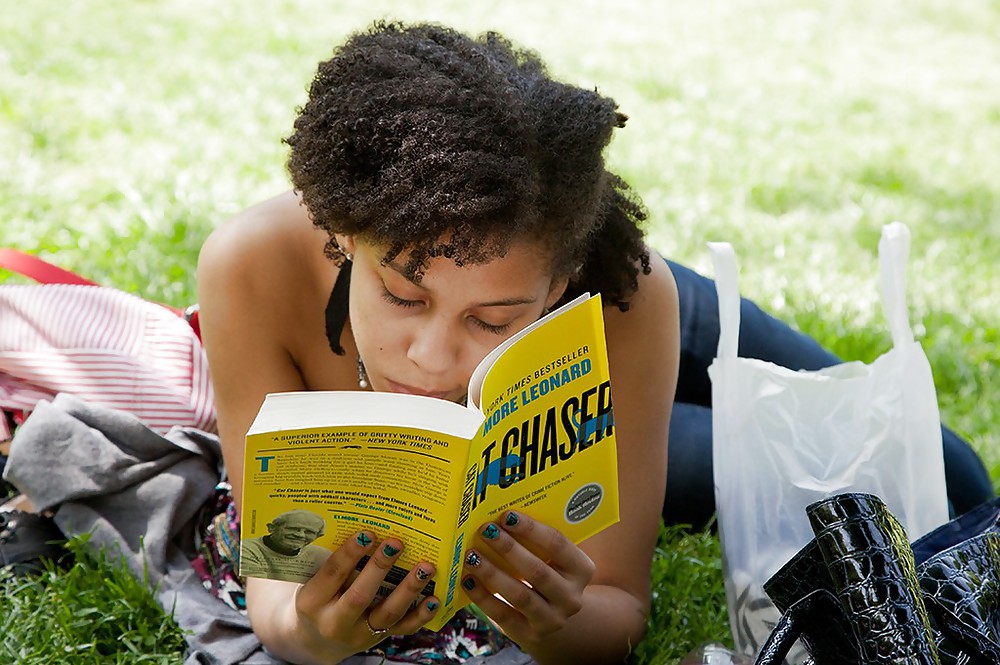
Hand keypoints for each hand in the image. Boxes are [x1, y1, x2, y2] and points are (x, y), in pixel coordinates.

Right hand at [293, 531, 439, 654]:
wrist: (316, 640)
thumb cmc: (318, 598)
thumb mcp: (313, 581)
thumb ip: (333, 561)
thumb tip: (366, 523)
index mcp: (312, 601)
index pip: (332, 574)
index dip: (350, 553)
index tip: (368, 533)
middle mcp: (335, 622)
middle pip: (360, 596)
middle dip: (380, 568)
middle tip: (396, 543)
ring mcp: (359, 634)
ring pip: (388, 613)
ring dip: (409, 589)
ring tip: (426, 567)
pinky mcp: (379, 638)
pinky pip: (404, 628)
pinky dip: (421, 614)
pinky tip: (434, 597)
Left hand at [460, 511, 595, 646]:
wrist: (552, 614)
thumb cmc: (548, 572)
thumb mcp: (553, 559)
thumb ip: (536, 541)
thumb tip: (500, 515)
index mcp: (582, 570)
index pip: (558, 545)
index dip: (531, 529)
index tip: (506, 515)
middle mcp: (572, 597)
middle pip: (538, 571)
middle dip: (509, 549)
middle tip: (486, 531)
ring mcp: (553, 620)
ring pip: (520, 595)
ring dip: (492, 573)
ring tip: (472, 556)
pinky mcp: (530, 636)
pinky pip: (503, 615)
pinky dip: (483, 597)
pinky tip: (468, 580)